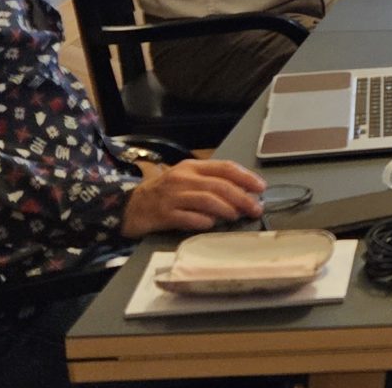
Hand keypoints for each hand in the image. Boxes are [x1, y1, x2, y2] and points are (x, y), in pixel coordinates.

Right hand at [122, 159, 265, 236]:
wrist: (130, 206)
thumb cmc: (164, 193)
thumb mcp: (186, 180)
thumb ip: (211, 184)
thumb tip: (243, 194)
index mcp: (192, 167)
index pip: (225, 168)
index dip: (246, 177)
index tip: (261, 187)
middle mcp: (183, 178)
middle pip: (219, 186)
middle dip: (242, 197)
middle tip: (256, 208)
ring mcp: (172, 196)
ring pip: (206, 200)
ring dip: (226, 209)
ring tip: (237, 216)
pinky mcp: (164, 214)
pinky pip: (188, 218)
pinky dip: (203, 221)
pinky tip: (211, 225)